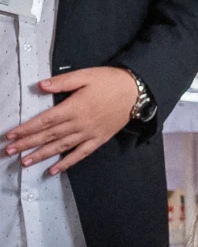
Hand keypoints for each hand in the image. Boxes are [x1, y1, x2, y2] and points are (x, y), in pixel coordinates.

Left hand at [4, 67, 137, 173]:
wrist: (136, 93)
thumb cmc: (109, 81)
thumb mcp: (84, 75)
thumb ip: (62, 82)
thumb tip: (40, 86)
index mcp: (74, 107)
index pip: (45, 121)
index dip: (27, 129)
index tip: (11, 136)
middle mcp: (80, 124)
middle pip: (49, 136)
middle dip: (27, 145)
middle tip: (9, 152)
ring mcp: (90, 134)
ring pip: (61, 147)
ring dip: (42, 156)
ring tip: (25, 162)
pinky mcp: (99, 139)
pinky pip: (81, 154)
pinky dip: (67, 163)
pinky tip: (54, 170)